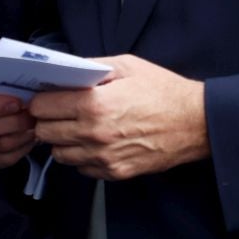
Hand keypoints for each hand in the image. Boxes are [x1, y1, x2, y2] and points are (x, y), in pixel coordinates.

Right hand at [0, 77, 36, 169]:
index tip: (17, 103)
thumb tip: (30, 77)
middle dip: (14, 122)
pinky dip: (20, 150)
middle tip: (34, 116)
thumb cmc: (14, 85)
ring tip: (36, 126)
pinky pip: (0, 159)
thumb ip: (13, 76)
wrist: (18, 100)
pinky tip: (30, 139)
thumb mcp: (12, 73)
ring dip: (21, 136)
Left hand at [30, 54, 208, 180]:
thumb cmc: (165, 91)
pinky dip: (83, 157)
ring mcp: (102, 156)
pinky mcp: (113, 172)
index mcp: (94, 104)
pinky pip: (80, 168)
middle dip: (49, 120)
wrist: (197, 122)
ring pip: (58, 154)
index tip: (49, 98)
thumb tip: (65, 71)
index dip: (42, 100)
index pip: (41, 107)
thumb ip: (93, 67)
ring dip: (64, 141)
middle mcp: (93, 133)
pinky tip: (99, 143)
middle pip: (44, 132)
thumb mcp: (130, 66)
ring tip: (82, 128)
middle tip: (63, 112)